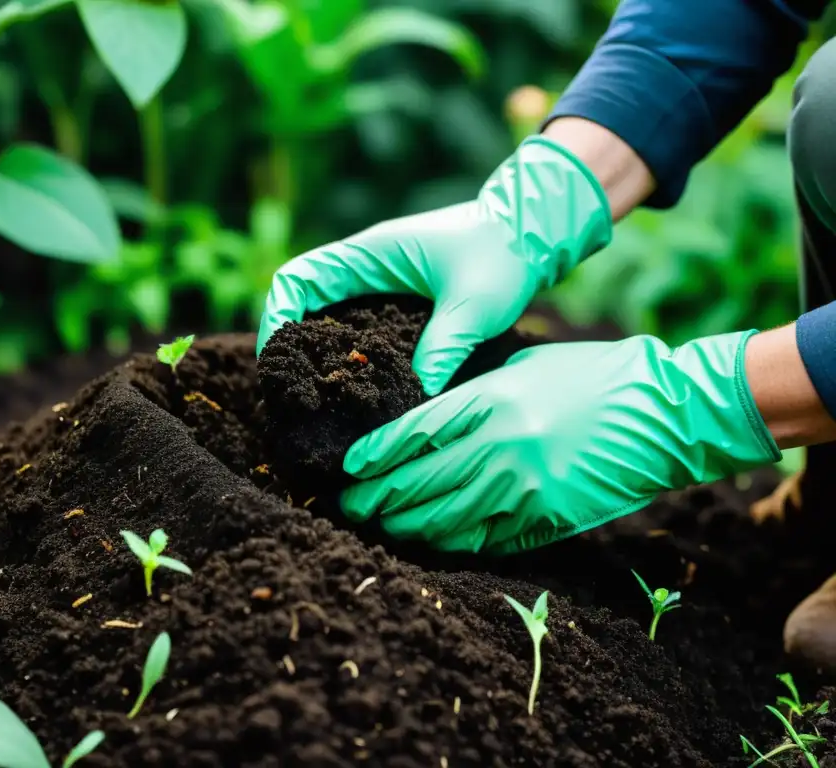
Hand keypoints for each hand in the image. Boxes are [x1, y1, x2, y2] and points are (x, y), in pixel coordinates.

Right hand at [255, 136, 612, 395]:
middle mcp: (365, 267)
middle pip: (303, 303)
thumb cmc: (502, 253)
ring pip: (328, 318)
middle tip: (293, 392)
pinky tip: (359, 388)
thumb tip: (420, 396)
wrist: (532, 231)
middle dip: (290, 344)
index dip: (276, 315)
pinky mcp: (397, 302)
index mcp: (368, 254)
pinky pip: (357, 328)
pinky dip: (349, 355)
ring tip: (318, 398)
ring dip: (318, 352)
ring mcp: (379, 283)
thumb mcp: (476, 304)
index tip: (278, 359)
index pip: (297, 278)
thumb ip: (445, 346)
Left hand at [340, 331, 780, 553]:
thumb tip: (423, 419)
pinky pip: (483, 539)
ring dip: (405, 527)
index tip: (348, 468)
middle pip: (416, 483)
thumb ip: (470, 396)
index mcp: (488, 402)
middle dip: (375, 499)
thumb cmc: (590, 376)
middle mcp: (498, 448)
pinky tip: (431, 541)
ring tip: (382, 527)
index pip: (410, 434)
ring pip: (442, 520)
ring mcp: (522, 489)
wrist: (661, 413)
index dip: (373, 456)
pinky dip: (450, 543)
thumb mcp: (521, 367)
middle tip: (348, 507)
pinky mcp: (545, 519)